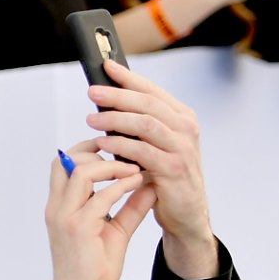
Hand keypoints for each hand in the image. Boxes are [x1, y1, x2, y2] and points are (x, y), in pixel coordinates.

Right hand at [22, 144, 152, 279]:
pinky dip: (121, 186)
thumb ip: (130, 207)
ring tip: (132, 169)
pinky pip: (101, 196)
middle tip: (125, 155)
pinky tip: (138, 184)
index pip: (63, 162)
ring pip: (82, 172)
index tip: (113, 148)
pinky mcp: (78, 228)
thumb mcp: (115, 230)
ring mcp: (65, 216)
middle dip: (97, 150)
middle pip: (66, 159)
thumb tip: (150, 186)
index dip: (86, 149)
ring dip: (111, 166)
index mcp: (59, 205)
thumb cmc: (91, 269)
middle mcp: (57, 207)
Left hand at [85, 59, 215, 276]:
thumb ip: (141, 125)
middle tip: (93, 92)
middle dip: (118, 95)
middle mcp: (185, 129)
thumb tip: (108, 101)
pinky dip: (121, 145)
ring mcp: (182, 148)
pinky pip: (143, 151)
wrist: (186, 213)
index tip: (106, 66)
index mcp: (182, 117)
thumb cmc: (166, 177)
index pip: (153, 90)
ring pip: (145, 124)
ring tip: (92, 119)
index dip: (129, 77)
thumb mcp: (156, 145)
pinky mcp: (174, 169)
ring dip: (115, 119)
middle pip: (148, 103)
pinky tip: (104, 144)